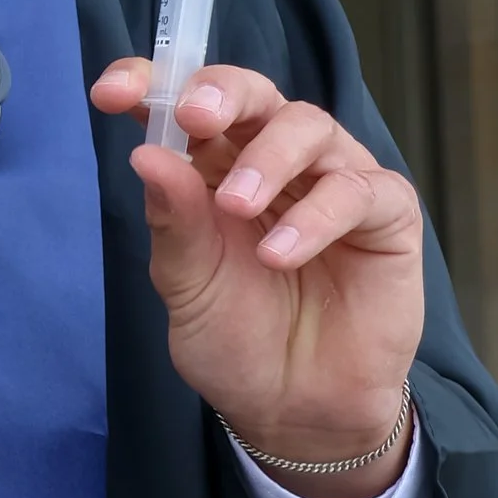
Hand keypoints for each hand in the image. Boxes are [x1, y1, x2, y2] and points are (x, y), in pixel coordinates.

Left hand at [88, 57, 422, 497]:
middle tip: (196, 118)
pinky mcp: (385, 216)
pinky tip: (281, 255)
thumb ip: (173, 222)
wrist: (295, 412)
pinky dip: (318, 216)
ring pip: (310, 127)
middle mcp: (276, 163)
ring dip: (269, 159)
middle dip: (224, 94)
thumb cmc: (237, 341)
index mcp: (216, 168)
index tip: (113, 93)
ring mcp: (333, 183)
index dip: (155, 85)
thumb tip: (146, 153)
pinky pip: (358, 191)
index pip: (190, 106)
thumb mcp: (186, 286)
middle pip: (256, 97)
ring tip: (237, 208)